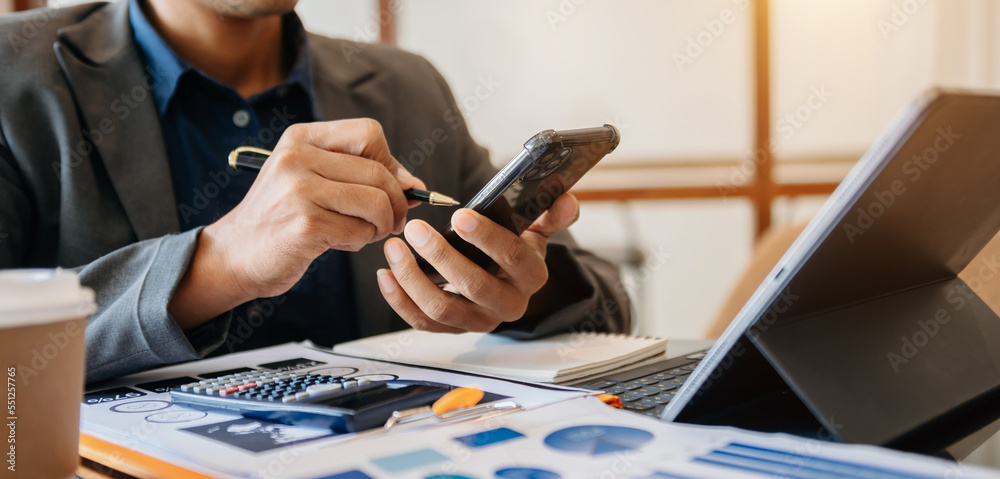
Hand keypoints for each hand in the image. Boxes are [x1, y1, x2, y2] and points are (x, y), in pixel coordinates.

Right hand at [169, 119, 423, 328]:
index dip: (390, 163)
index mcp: (301, 138)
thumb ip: (360, 175)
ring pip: (376, 202)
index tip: (392, 188)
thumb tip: (415, 184)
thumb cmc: (282, 219)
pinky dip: (360, 242)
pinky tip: (339, 243)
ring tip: (364, 233)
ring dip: (381, 225)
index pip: (369, 133)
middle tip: (391, 223)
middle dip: (396, 202)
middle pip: (379, 172)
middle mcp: (297, 157)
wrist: (234, 255)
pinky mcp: (305, 225)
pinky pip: (361, 231)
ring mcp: (299, 190)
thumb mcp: (314, 181)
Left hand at [377, 193, 580, 332]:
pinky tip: (386, 274)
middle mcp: (509, 304)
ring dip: (413, 279)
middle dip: (441, 256)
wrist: (506, 283)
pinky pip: (423, 323)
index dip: (486, 237)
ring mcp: (479, 321)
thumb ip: (550, 213)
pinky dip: (400, 300)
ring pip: (443, 309)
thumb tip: (566, 199)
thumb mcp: (536, 229)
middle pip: (473, 286)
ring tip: (394, 248)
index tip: (458, 216)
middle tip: (415, 229)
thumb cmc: (516, 248)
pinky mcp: (454, 330)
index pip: (513, 256)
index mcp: (532, 275)